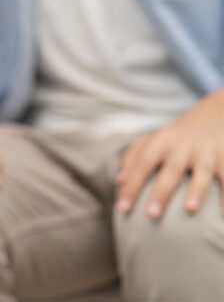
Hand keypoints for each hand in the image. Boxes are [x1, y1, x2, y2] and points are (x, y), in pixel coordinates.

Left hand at [115, 90, 223, 218]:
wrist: (214, 115)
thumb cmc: (175, 137)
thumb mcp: (153, 140)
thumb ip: (134, 158)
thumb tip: (118, 182)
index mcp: (161, 142)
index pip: (142, 165)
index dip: (131, 186)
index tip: (121, 209)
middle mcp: (183, 146)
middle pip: (170, 170)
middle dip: (161, 192)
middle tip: (151, 215)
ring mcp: (207, 151)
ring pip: (202, 171)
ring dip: (196, 190)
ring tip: (189, 209)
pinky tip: (223, 213)